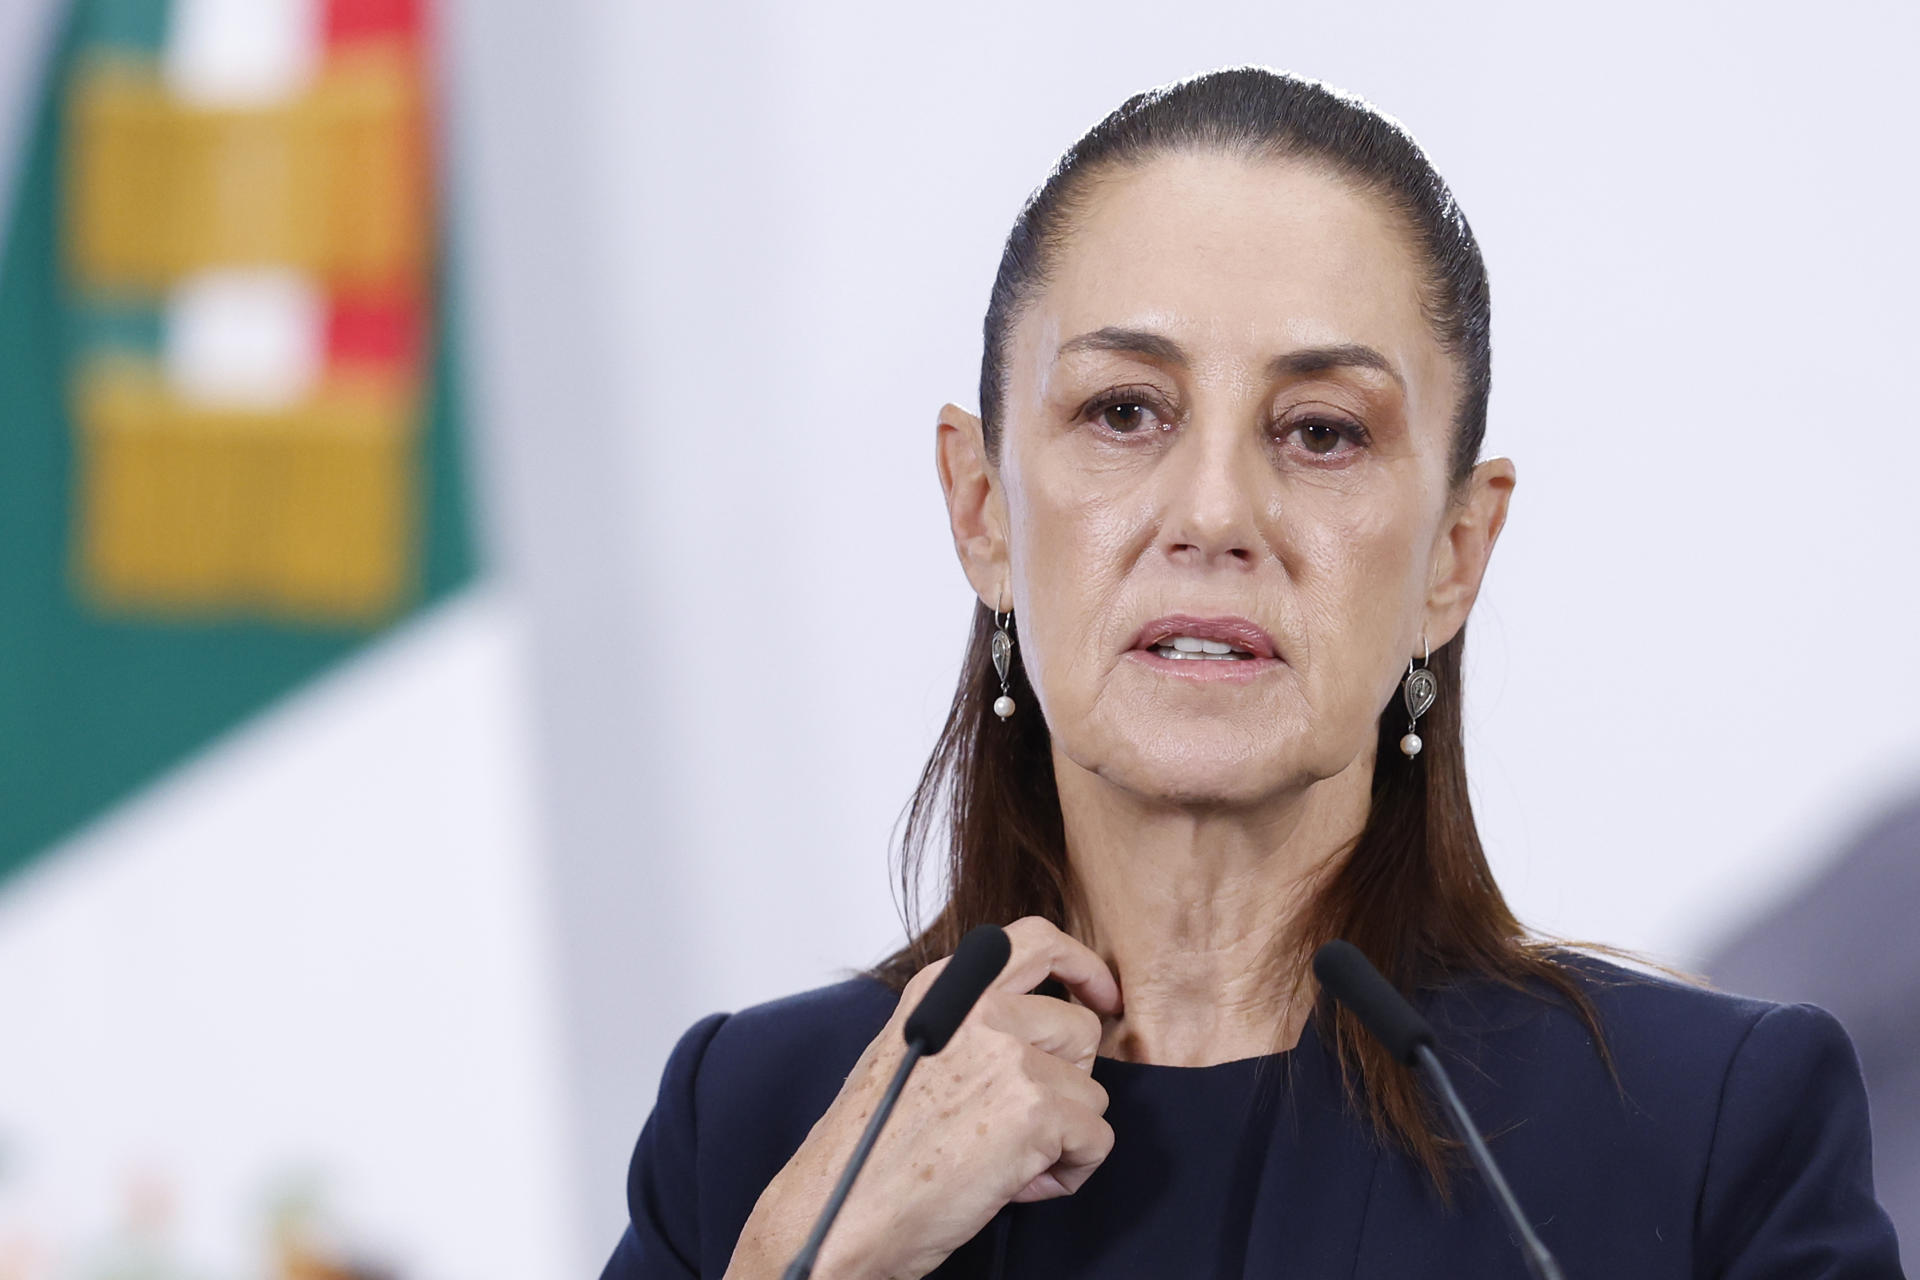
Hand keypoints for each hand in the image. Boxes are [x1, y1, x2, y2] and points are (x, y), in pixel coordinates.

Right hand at [726, 917, 1121, 1279]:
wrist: (839, 1213)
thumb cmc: (869, 1151)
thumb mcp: (913, 1055)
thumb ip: (975, 1029)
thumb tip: (1043, 1038)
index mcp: (948, 989)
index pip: (1036, 940)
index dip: (1081, 967)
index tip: (1101, 995)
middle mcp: (982, 1009)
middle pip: (1080, 1029)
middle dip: (1066, 1081)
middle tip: (1018, 1124)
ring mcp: (1011, 1055)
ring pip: (1091, 1092)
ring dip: (1063, 1135)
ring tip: (1005, 1161)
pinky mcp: (1036, 1110)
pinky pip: (1095, 1141)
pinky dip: (1068, 1172)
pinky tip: (1015, 1185)